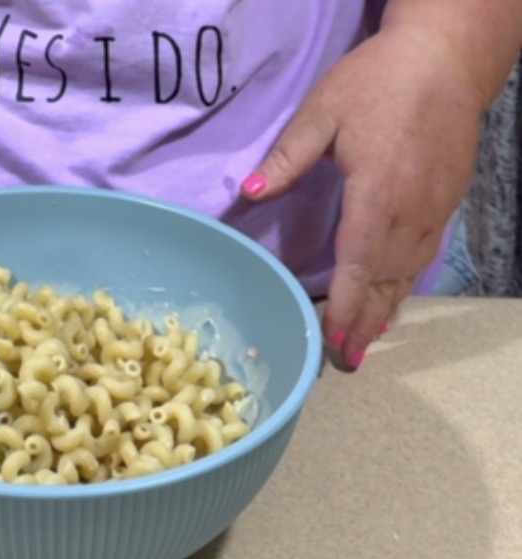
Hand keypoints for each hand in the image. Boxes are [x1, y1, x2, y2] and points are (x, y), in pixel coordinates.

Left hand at [240, 28, 483, 369]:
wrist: (447, 57)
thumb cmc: (379, 80)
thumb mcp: (324, 110)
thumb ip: (288, 156)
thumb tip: (251, 192)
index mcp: (378, 190)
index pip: (358, 262)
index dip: (345, 305)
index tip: (331, 338)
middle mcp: (410, 210)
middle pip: (385, 279)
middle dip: (364, 322)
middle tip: (344, 360)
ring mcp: (433, 208)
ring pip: (407, 272)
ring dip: (385, 310)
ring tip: (364, 344)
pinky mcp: (446, 202)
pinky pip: (423, 255)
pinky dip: (405, 284)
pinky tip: (393, 300)